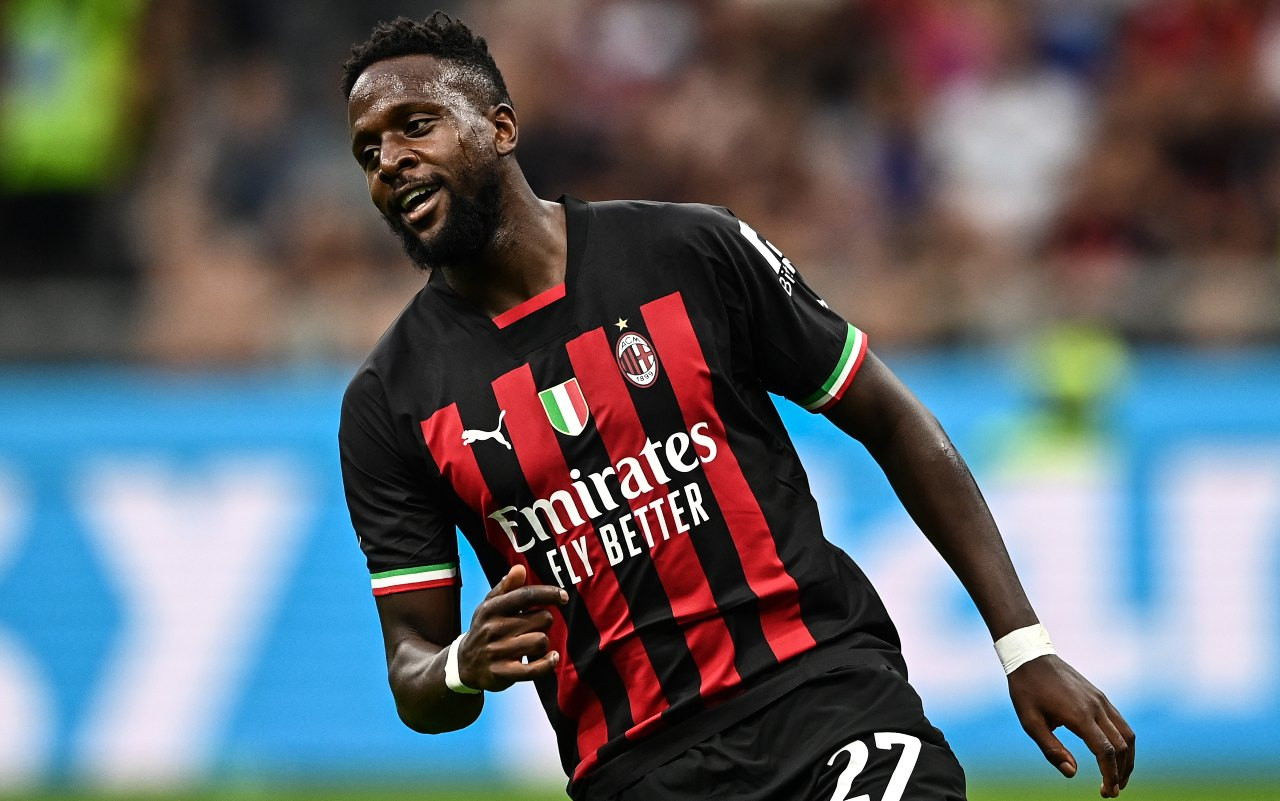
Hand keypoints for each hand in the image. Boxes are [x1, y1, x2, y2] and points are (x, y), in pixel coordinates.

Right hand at [457, 564, 566, 690]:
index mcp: (491, 608)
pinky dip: (547, 663)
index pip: (525, 595)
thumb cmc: (485, 629)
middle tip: (534, 627)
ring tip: (533, 644)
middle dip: (544, 622)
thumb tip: (520, 568)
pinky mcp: (502, 673)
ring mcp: (497, 652)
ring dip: (543, 643)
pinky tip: (552, 658)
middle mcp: (493, 628)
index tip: (564, 596)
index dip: (548, 593)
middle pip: (541, 619)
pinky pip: (534, 669)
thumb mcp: (490, 605)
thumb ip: (507, 587)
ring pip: (541, 641)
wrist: (464, 664)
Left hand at [1008, 655, 1134, 797]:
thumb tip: (1072, 773)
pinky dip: (1123, 741)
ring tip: (1117, 776)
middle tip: (1111, 791)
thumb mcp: (1030, 723)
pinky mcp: (1099, 696)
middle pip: (1122, 746)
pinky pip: (1120, 722)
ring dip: (1127, 758)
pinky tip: (1113, 753)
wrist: (1030, 656)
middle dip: (1121, 772)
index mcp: (1079, 715)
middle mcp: (1096, 707)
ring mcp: (1100, 700)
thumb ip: (1051, 749)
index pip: (1106, 752)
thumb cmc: (1027, 690)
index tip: (1109, 793)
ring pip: (1127, 734)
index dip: (1111, 775)